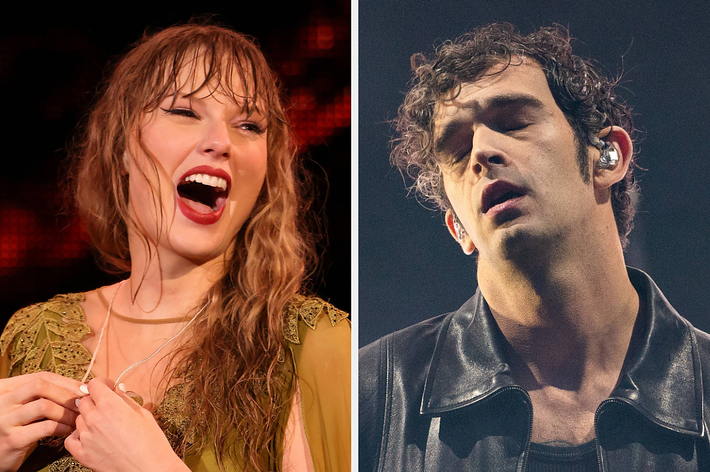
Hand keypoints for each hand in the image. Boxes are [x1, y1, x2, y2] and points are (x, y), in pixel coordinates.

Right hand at [0, 371, 82, 471]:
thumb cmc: (17, 427)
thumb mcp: (24, 406)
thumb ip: (43, 394)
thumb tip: (81, 388)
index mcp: (5, 388)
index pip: (41, 377)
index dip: (66, 382)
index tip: (84, 390)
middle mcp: (1, 401)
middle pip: (41, 386)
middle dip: (66, 394)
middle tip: (82, 404)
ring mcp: (4, 420)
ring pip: (44, 406)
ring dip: (66, 412)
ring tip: (76, 419)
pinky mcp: (12, 439)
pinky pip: (45, 427)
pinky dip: (62, 427)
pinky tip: (67, 430)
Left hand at [65, 378, 187, 471]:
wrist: (150, 469)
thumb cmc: (151, 442)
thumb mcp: (143, 414)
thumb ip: (126, 399)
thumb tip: (117, 390)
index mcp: (110, 405)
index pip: (94, 384)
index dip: (102, 384)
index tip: (108, 387)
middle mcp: (94, 418)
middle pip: (84, 401)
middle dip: (95, 400)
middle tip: (106, 407)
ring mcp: (86, 437)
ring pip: (78, 419)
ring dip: (87, 418)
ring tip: (103, 425)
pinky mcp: (82, 454)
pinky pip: (71, 439)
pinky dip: (78, 436)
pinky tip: (89, 437)